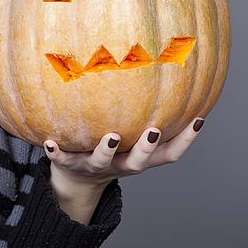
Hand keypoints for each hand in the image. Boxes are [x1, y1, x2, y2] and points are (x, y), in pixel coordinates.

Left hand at [44, 117, 205, 194]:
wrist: (75, 180)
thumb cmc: (110, 149)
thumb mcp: (131, 136)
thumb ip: (145, 112)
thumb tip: (165, 67)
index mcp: (138, 157)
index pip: (169, 153)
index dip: (186, 140)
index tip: (199, 119)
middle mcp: (120, 163)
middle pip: (139, 160)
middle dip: (147, 147)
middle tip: (154, 130)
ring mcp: (95, 165)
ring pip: (102, 160)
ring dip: (106, 149)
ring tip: (110, 136)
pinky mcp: (69, 164)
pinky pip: (62, 159)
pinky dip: (56, 151)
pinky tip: (49, 140)